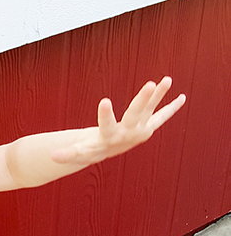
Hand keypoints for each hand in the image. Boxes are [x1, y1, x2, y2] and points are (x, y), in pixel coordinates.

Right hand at [51, 77, 185, 165]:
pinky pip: (161, 116)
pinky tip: (182, 97)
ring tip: (167, 79)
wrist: (111, 151)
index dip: (105, 114)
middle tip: (151, 84)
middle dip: (143, 100)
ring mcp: (140, 129)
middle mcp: (128, 133)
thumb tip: (52, 156)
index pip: (106, 125)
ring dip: (160, 95)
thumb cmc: (93, 148)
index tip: (104, 100)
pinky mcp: (148, 125)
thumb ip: (68, 153)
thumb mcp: (81, 150)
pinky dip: (172, 107)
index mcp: (110, 137)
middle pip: (136, 114)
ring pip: (150, 110)